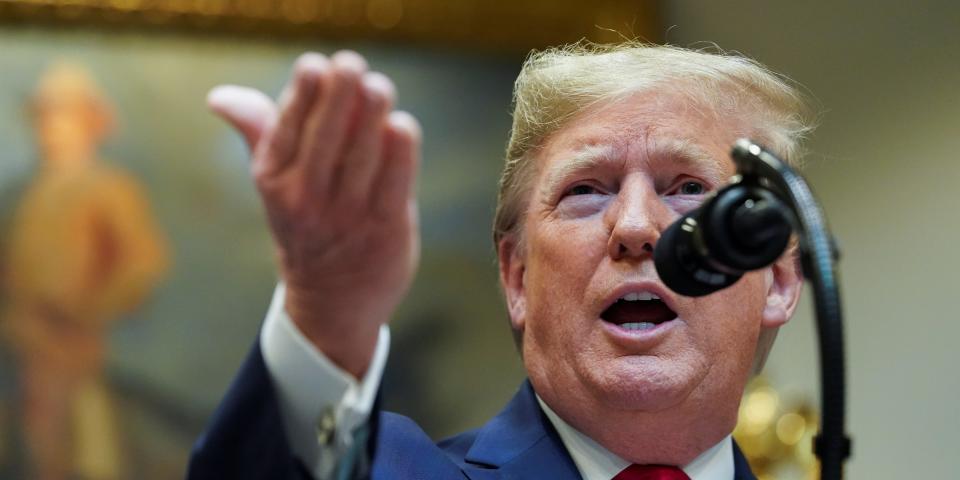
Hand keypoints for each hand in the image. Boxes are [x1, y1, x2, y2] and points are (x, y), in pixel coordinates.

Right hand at [207, 51, 420, 378]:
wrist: (330, 304)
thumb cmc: (305, 226)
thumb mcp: (273, 184)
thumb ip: (257, 132)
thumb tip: (219, 97)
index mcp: (274, 179)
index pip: (286, 124)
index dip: (304, 89)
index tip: (316, 65)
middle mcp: (307, 197)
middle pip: (327, 132)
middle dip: (340, 89)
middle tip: (351, 63)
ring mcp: (348, 214)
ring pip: (364, 150)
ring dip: (373, 110)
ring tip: (378, 86)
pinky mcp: (387, 228)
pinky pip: (396, 179)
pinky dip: (401, 147)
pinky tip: (401, 126)